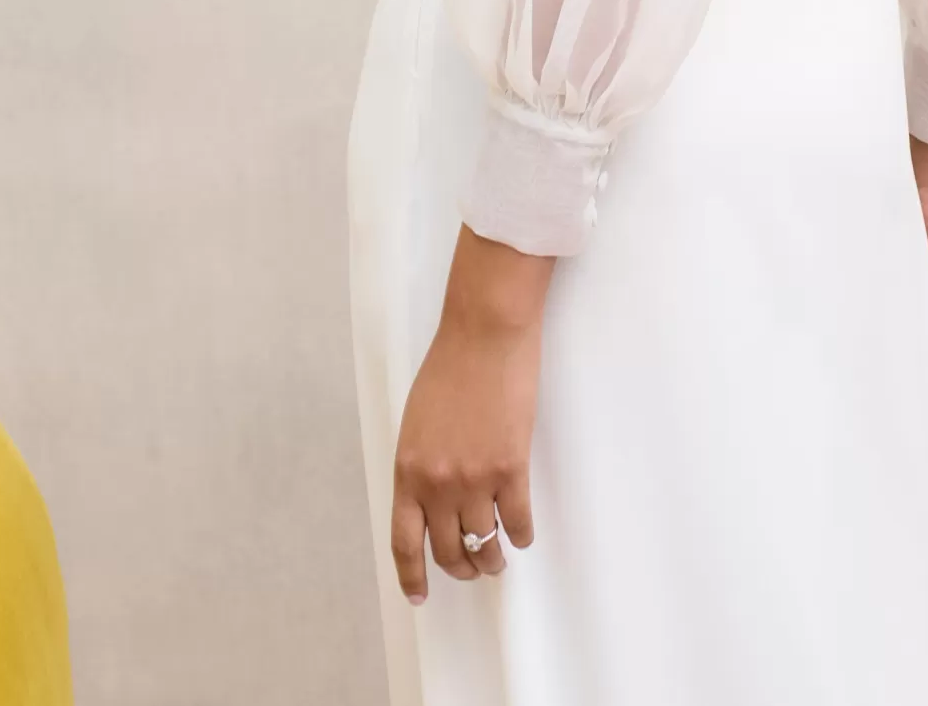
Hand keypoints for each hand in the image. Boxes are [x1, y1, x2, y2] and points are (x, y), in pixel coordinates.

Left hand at [390, 224, 554, 600]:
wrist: (484, 332)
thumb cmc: (449, 366)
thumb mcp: (417, 421)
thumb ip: (422, 463)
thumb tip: (434, 498)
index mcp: (408, 470)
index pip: (405, 541)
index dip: (413, 575)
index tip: (420, 594)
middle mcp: (438, 483)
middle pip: (448, 549)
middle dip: (461, 567)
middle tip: (472, 570)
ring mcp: (476, 478)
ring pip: (484, 542)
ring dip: (492, 558)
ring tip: (499, 560)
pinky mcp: (511, 466)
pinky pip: (517, 519)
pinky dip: (521, 533)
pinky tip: (523, 535)